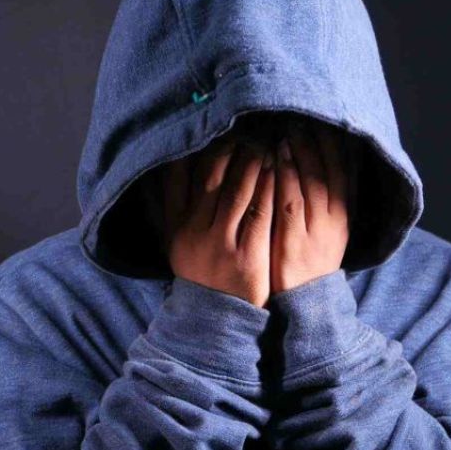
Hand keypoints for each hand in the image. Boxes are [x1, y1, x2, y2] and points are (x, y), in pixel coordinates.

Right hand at [163, 135, 275, 307]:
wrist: (216, 317)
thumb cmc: (201, 271)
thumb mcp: (179, 243)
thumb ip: (176, 208)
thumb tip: (177, 164)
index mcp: (175, 228)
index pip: (176, 179)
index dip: (193, 151)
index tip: (209, 132)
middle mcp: (194, 233)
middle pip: (210, 179)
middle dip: (228, 151)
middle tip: (243, 133)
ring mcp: (220, 244)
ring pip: (237, 191)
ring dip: (251, 163)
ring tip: (263, 145)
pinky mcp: (247, 255)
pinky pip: (259, 213)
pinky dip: (267, 187)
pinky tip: (275, 170)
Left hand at [271, 119, 349, 293]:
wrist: (304, 304)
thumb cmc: (307, 260)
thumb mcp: (325, 231)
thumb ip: (323, 201)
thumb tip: (320, 165)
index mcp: (343, 216)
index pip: (344, 173)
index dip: (335, 146)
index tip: (323, 122)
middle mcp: (333, 220)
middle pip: (329, 172)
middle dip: (316, 144)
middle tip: (301, 119)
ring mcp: (314, 231)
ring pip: (312, 183)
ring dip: (300, 154)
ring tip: (287, 131)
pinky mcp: (294, 241)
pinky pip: (290, 202)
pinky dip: (284, 177)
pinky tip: (274, 158)